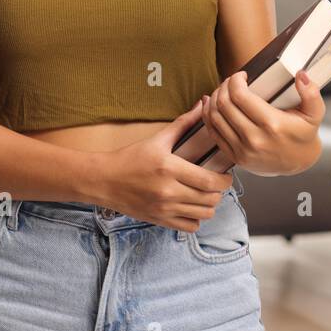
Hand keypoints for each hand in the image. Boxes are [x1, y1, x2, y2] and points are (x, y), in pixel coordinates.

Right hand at [95, 99, 233, 230]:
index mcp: (169, 168)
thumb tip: (203, 104)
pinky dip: (196, 218)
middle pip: (210, 199)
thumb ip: (183, 123)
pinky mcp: (159, 220)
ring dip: (209, 205)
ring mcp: (164, 209)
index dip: (224, 181)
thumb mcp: (157, 139)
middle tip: (217, 183)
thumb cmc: (130, 158)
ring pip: (203, 215)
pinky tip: (192, 207)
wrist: (104, 180)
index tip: (226, 176)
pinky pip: (189, 226)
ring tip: (206, 195)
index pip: (209, 181)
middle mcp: (168, 191)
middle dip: (219, 191)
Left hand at [201, 69, 324, 176]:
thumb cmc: (304, 135)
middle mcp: (254, 138)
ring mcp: (242, 150)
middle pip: (224, 104)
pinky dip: (208, 116)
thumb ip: (310, 93)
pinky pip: (213, 133)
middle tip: (231, 81)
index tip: (241, 75)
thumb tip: (300, 74)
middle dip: (224, 86)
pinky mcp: (235, 157)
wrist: (299, 163)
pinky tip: (212, 105)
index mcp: (272, 124)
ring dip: (214, 99)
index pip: (240, 96)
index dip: (235, 80)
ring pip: (215, 117)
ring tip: (222, 91)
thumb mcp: (315, 113)